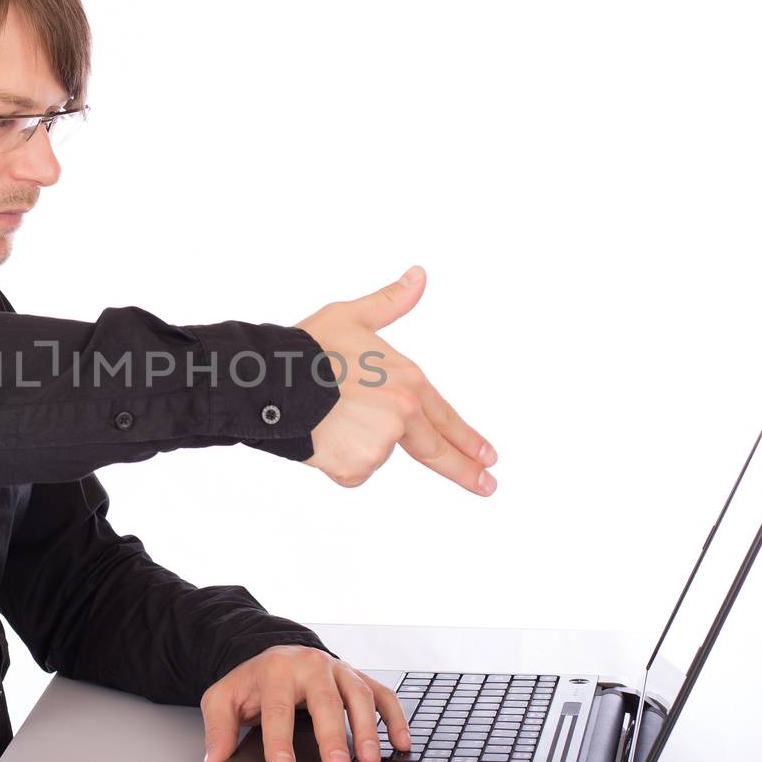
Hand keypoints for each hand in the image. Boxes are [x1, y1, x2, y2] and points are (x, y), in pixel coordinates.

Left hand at [199, 644, 412, 761]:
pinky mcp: (357, 677)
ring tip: (370, 760)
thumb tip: (214, 761)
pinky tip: (401, 743)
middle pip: (324, 701)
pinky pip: (382, 695)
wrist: (274, 654)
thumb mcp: (223, 699)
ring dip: (368, 728)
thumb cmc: (252, 682)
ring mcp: (338, 670)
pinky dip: (395, 718)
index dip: (279, 740)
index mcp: (276, 670)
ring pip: (358, 695)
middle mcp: (311, 666)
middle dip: (332, 736)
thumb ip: (218, 729)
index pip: (277, 708)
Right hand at [295, 265, 497, 493]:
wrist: (271, 377)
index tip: (489, 457)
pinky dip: (338, 459)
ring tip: (328, 417)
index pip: (445, 416)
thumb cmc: (307, 347)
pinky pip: (352, 469)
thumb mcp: (352, 317)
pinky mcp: (354, 466)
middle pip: (435, 450)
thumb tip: (418, 276)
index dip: (468, 438)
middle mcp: (400, 414)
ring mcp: (379, 443)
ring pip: (375, 453)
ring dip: (358, 443)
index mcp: (406, 380)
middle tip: (488, 486)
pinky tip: (321, 435)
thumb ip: (390, 302)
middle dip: (465, 471)